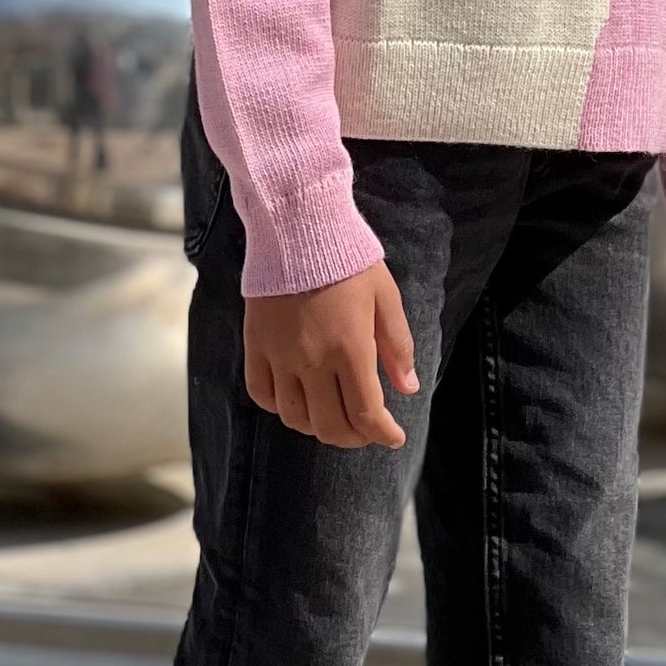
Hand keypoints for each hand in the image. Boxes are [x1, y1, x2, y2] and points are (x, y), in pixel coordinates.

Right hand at [244, 259, 420, 448]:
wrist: (299, 227)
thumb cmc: (349, 259)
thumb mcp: (386, 296)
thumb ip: (398, 345)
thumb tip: (409, 388)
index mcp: (349, 348)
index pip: (366, 415)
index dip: (383, 434)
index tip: (393, 436)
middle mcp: (312, 360)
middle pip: (330, 426)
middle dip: (354, 437)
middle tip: (366, 430)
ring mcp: (280, 356)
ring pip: (295, 418)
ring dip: (318, 427)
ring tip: (334, 416)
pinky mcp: (256, 345)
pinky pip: (262, 394)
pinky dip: (280, 408)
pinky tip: (297, 400)